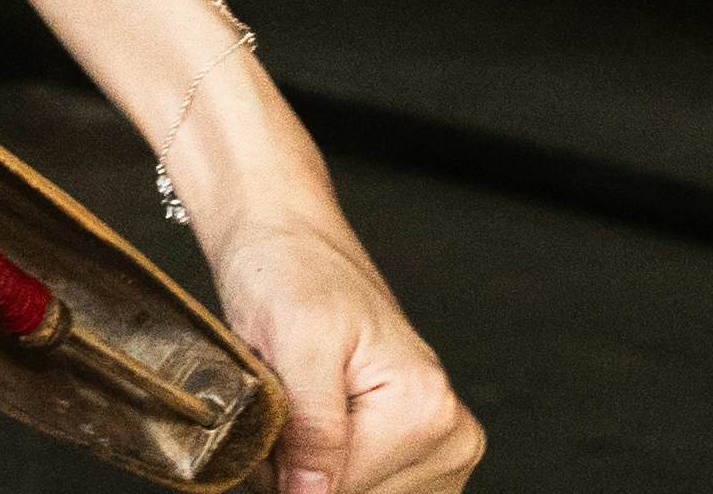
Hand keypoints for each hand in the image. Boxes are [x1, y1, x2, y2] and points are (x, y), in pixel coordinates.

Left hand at [213, 207, 478, 493]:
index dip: (285, 471)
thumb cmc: (291, 275)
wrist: (294, 243)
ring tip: (299, 406)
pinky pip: (375, 484)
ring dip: (315, 465)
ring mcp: (444, 445)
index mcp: (424, 409)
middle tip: (278, 408)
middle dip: (301, 467)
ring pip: (362, 492)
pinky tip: (321, 421)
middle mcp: (449, 432)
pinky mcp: (428, 450)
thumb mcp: (292, 343)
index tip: (263, 426)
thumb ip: (311, 426)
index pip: (344, 490)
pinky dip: (335, 464)